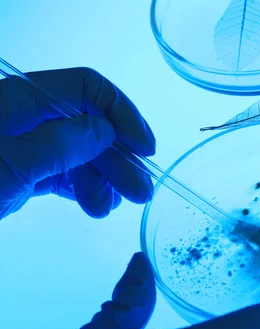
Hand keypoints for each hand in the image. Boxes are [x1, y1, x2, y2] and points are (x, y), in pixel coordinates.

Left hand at [0, 67, 154, 219]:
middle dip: (118, 159)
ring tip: (106, 208)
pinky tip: (96, 204)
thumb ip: (62, 143)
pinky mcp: (24, 172)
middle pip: (90, 127)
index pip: (88, 89)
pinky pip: (66, 172)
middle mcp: (29, 117)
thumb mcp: (13, 162)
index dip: (122, 114)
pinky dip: (85, 188)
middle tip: (140, 193)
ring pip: (82, 153)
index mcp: (23, 98)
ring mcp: (27, 146)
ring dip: (104, 180)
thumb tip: (107, 131)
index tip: (144, 149)